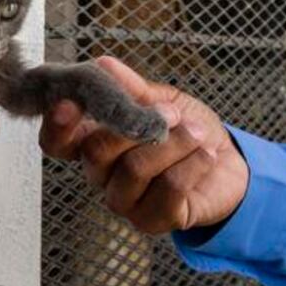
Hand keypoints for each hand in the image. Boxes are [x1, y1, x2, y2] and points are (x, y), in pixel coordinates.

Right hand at [39, 57, 247, 233]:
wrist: (229, 164)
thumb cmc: (188, 131)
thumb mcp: (162, 100)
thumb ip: (131, 88)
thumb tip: (102, 64)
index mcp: (92, 143)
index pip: (55, 142)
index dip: (57, 125)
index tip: (70, 103)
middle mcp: (101, 175)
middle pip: (95, 152)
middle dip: (137, 125)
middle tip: (171, 114)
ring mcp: (124, 201)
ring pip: (134, 169)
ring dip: (174, 143)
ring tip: (197, 133)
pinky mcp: (153, 220)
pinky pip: (168, 189)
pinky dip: (193, 164)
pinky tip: (206, 155)